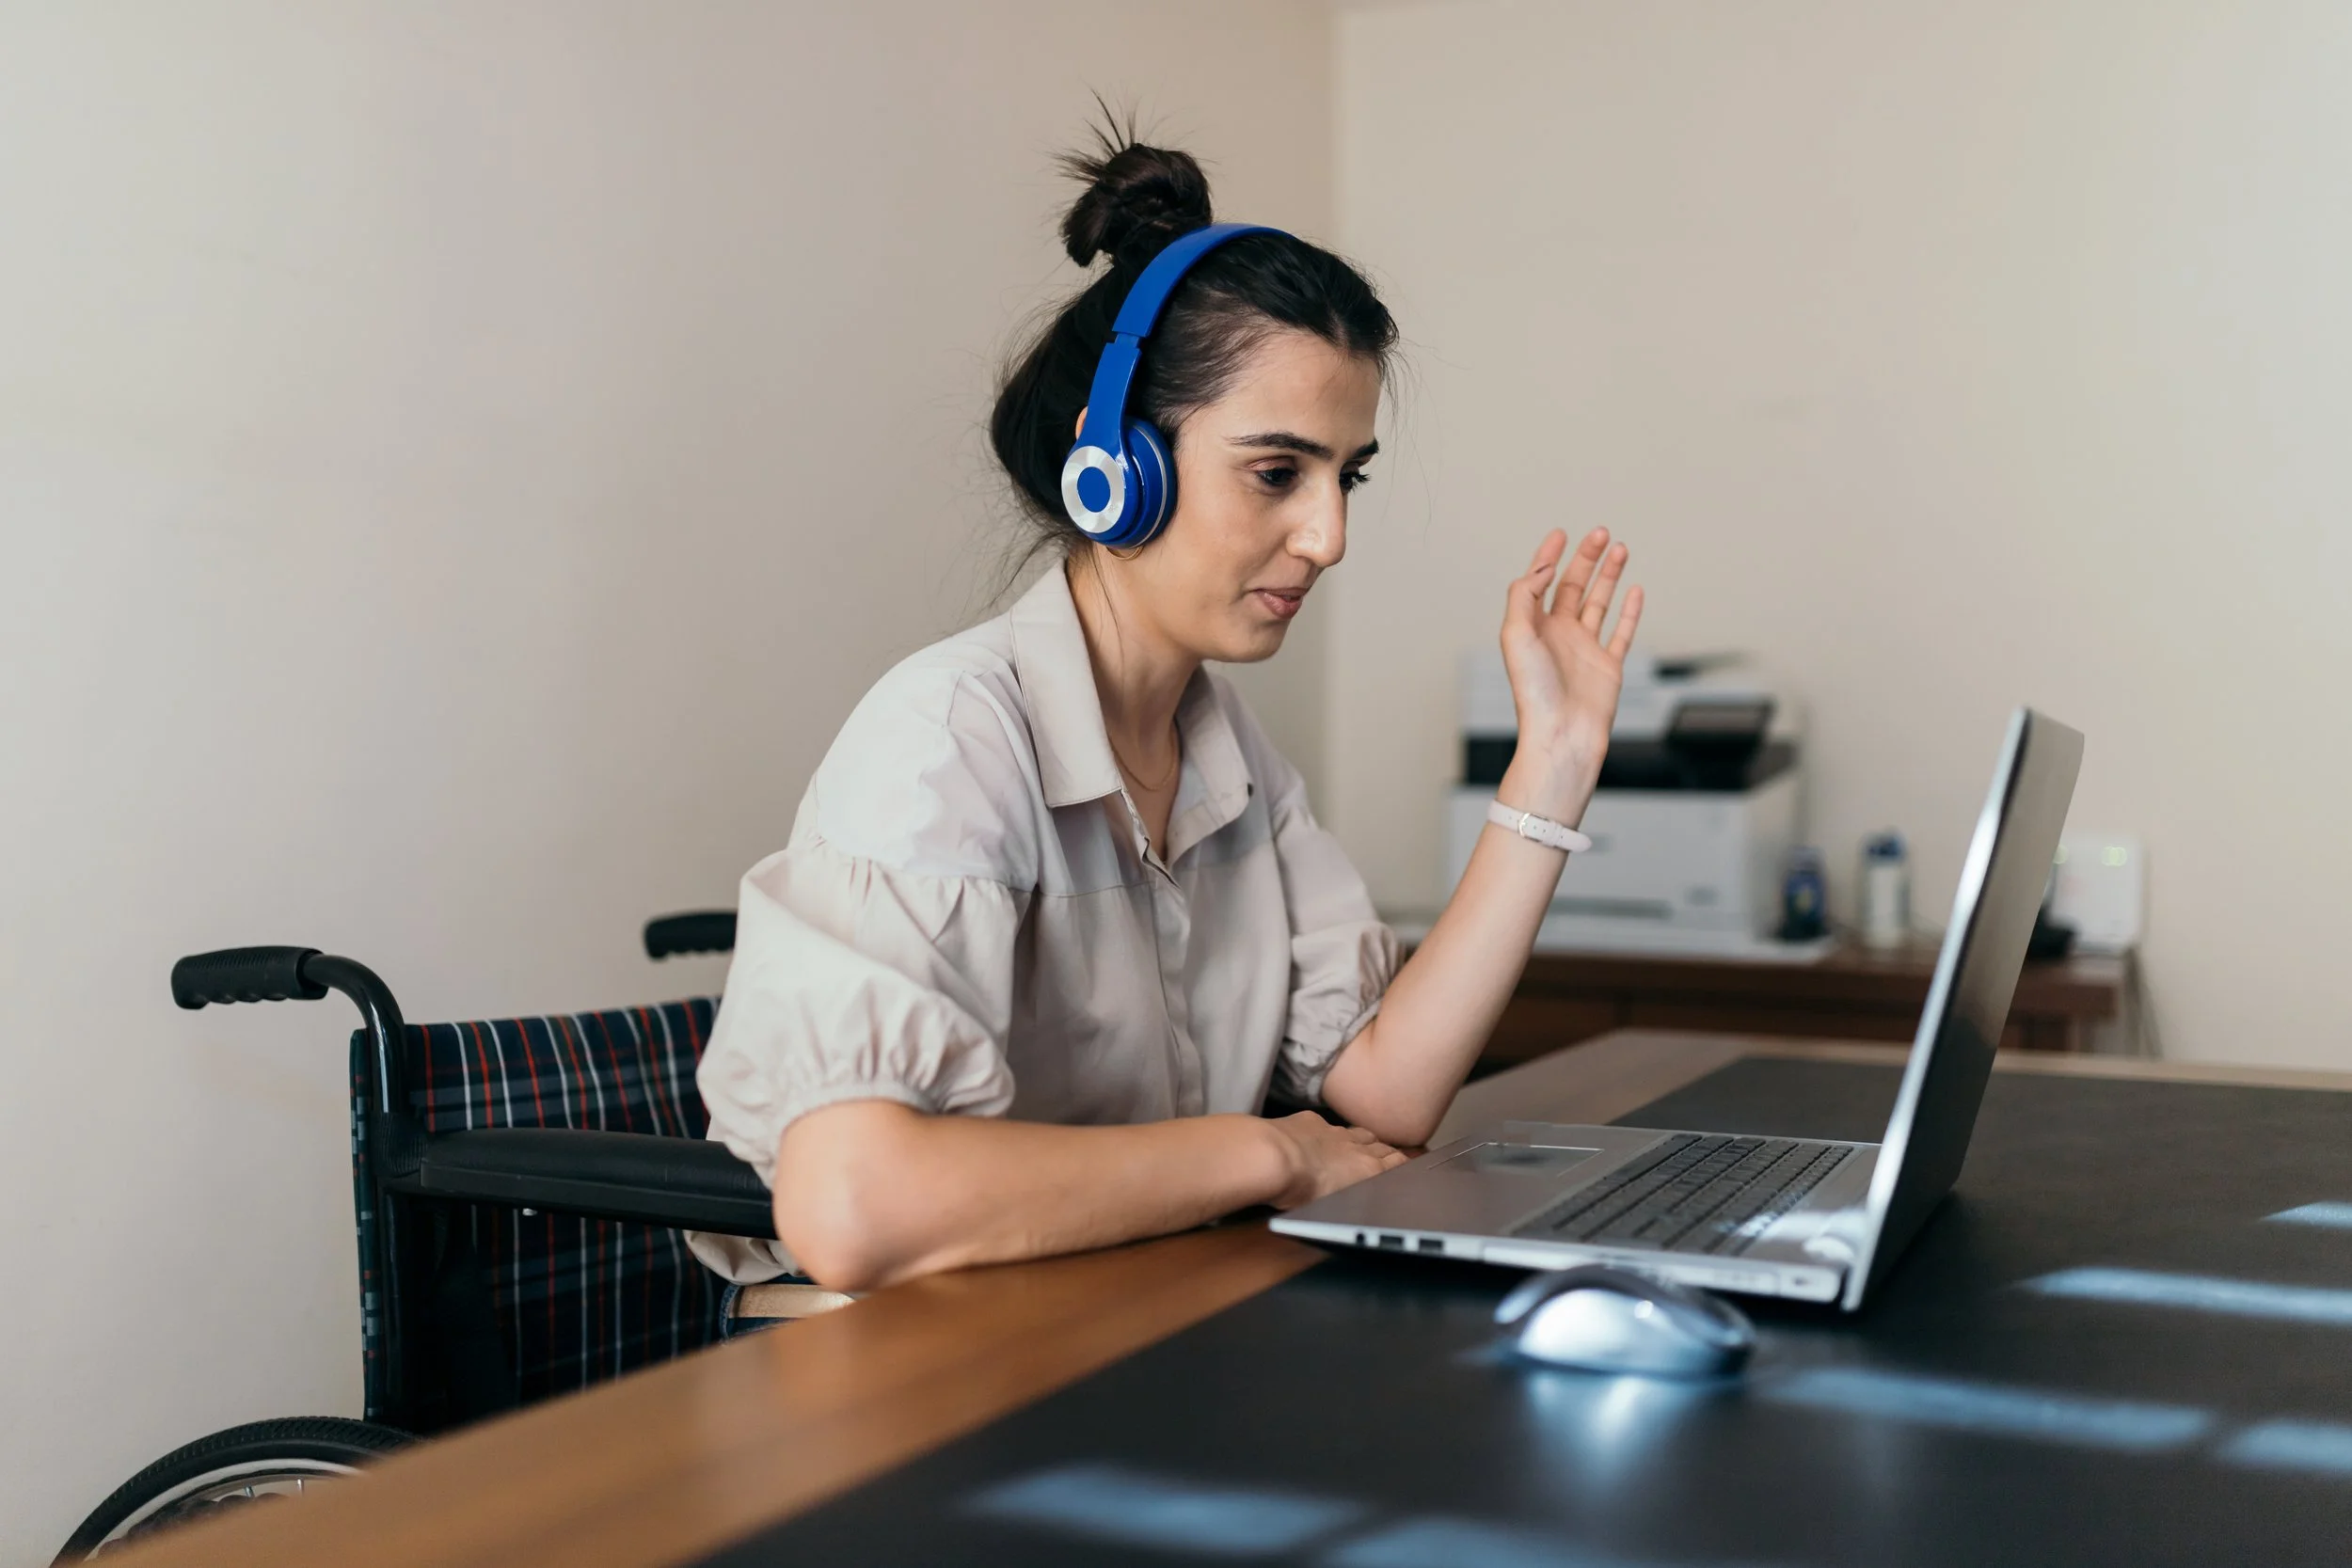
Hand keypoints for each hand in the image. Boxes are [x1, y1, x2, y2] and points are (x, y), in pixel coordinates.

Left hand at [1263, 1111, 1408, 1208]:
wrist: (1271, 1158)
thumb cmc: (1301, 1191)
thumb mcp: (1332, 1208)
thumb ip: (1350, 1200)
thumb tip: (1355, 1205)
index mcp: (1367, 1170)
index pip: (1395, 1163)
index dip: (1402, 1164)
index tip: (1407, 1165)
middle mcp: (1355, 1147)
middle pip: (1380, 1145)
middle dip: (1387, 1150)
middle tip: (1391, 1155)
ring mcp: (1333, 1131)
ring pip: (1358, 1133)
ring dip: (1364, 1139)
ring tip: (1366, 1145)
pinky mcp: (1311, 1121)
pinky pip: (1328, 1125)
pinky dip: (1331, 1133)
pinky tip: (1324, 1138)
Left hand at [1497, 527, 1643, 821]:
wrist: (1563, 734)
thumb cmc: (1534, 693)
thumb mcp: (1516, 634)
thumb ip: (1525, 594)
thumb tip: (1545, 566)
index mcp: (1532, 628)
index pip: (1539, 582)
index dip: (1548, 556)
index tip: (1561, 534)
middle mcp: (1557, 635)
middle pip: (1572, 586)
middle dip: (1585, 558)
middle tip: (1600, 532)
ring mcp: (1584, 649)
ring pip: (1598, 602)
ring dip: (1608, 575)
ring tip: (1620, 547)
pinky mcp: (1608, 666)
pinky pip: (1622, 632)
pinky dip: (1630, 610)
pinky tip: (1635, 588)